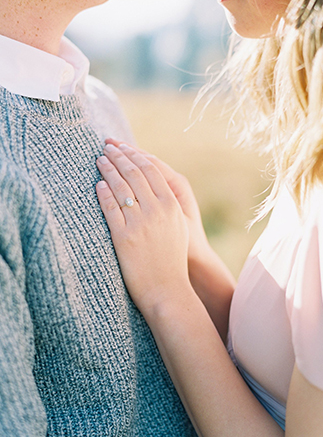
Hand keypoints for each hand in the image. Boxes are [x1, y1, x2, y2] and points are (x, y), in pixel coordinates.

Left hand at [104, 139, 211, 265]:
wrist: (167, 290)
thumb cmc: (172, 259)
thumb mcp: (177, 226)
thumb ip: (167, 203)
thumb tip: (152, 184)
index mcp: (172, 205)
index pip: (150, 169)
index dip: (134, 154)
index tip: (123, 146)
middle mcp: (157, 210)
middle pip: (134, 173)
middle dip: (118, 155)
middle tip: (107, 146)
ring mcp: (140, 223)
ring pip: (120, 186)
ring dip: (108, 169)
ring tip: (99, 160)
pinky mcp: (124, 237)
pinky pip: (110, 208)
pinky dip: (103, 193)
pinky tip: (98, 184)